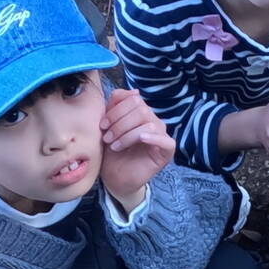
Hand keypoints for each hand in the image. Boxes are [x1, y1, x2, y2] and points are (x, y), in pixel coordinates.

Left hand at [98, 89, 174, 208]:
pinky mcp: (166, 152)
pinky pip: (166, 140)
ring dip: (127, 133)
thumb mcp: (109, 125)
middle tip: (107, 137)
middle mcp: (153, 120)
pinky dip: (153, 138)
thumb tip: (132, 91)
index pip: (133, 98)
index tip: (102, 125)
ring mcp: (161, 135)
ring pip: (148, 123)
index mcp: (140, 112)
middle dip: (119, 122)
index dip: (115, 109)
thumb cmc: (112, 151)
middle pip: (140, 108)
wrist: (115, 177)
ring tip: (115, 145)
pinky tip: (140, 140)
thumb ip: (115, 106)